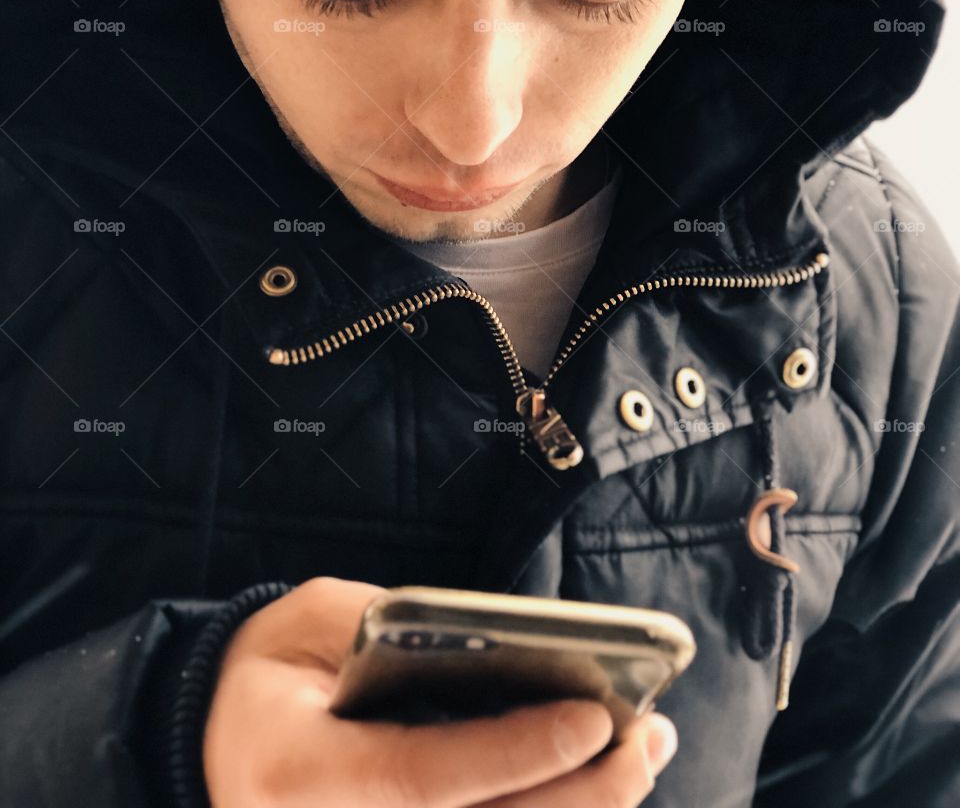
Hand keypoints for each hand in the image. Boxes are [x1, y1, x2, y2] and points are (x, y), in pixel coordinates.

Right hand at [203, 576, 677, 806]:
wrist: (222, 742)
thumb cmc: (270, 671)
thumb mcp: (309, 619)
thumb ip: (389, 624)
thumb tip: (498, 642)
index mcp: (300, 775)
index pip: (423, 776)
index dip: (513, 753)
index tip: (594, 717)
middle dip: (580, 796)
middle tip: (646, 739)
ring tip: (642, 754)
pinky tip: (594, 789)